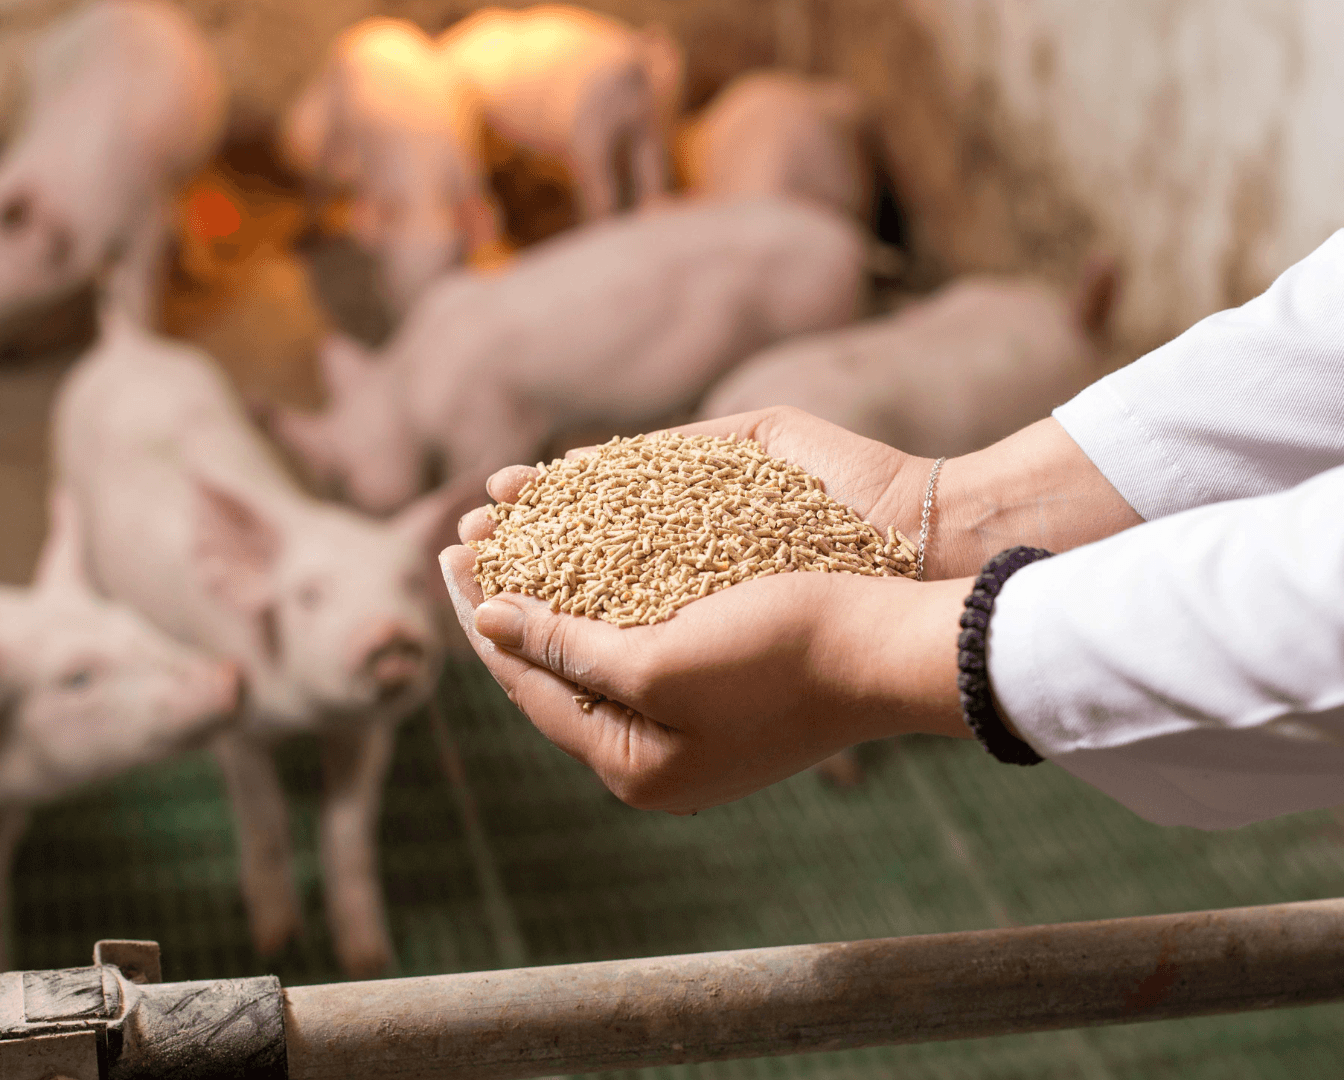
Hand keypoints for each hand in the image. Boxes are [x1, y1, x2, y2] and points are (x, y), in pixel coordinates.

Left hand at [440, 407, 975, 813]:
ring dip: (552, 579)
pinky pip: (646, 626)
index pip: (526, 685)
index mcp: (632, 767)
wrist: (894, 647)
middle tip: (467, 531)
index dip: (480, 613)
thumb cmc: (780, 659)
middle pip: (554, 664)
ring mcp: (693, 715)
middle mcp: (655, 749)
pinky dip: (610, 582)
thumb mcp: (657, 664)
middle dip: (510, 591)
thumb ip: (564, 648)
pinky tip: (590, 541)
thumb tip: (486, 620)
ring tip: (514, 523)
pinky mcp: (726, 676)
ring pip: (598, 639)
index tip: (449, 551)